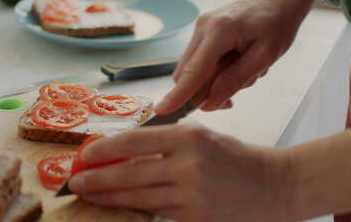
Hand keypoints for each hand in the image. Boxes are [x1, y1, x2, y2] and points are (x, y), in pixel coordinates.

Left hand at [68, 125, 292, 221]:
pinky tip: (121, 207)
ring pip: (139, 197)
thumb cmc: (237, 157)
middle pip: (131, 174)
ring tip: (89, 195)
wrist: (274, 186)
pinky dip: (137, 209)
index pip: (135, 142)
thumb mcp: (202, 137)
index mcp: (189, 138)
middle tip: (76, 181)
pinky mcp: (196, 218)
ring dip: (110, 197)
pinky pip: (158, 213)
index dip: (105, 149)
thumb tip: (127, 150)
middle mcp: (188, 165)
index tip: (87, 154)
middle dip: (98, 179)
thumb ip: (167, 142)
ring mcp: (192, 195)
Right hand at [156, 0, 306, 113]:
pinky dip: (214, 71)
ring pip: (192, 69)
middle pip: (186, 73)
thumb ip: (235, 80)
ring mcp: (200, 27)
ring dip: (212, 81)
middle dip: (203, 92)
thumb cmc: (278, 21)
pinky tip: (237, 64)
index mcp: (219, 31)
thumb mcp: (265, 56)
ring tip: (244, 72)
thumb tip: (210, 103)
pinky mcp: (203, 31)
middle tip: (232, 99)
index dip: (178, 95)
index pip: (193, 72)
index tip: (162, 111)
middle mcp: (203, 27)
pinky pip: (200, 61)